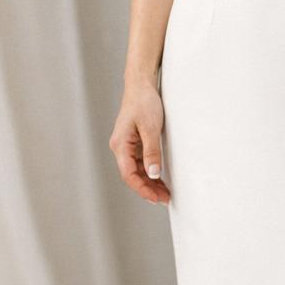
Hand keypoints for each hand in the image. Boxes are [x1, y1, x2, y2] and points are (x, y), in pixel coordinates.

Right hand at [110, 81, 169, 203]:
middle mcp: (120, 147)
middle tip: (164, 199)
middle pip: (132, 175)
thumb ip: (152, 152)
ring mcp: (126, 146)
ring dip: (149, 182)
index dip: (142, 189)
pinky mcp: (133, 142)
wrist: (141, 85)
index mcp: (120, 145)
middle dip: (147, 189)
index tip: (156, 198)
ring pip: (136, 170)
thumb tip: (153, 174)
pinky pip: (140, 163)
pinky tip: (159, 179)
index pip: (129, 174)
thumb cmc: (144, 102)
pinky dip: (149, 172)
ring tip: (164, 193)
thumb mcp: (150, 128)